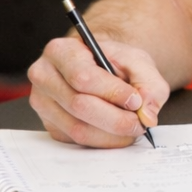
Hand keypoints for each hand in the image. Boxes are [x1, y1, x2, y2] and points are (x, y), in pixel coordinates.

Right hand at [27, 36, 173, 147]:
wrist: (100, 67)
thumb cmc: (114, 62)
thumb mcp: (137, 61)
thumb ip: (149, 84)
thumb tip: (147, 115)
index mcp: (61, 51)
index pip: (83, 77)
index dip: (112, 93)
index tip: (136, 101)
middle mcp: (44, 77)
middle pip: (79, 106)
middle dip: (115, 119)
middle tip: (140, 122)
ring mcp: (43, 104)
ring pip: (78, 129)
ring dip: (111, 134)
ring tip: (132, 127)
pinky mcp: (50, 125)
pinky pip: (77, 141)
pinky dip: (103, 141)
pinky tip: (117, 133)